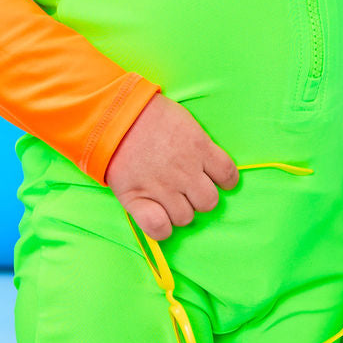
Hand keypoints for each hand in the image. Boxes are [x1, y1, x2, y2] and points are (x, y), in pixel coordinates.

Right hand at [104, 93, 238, 241]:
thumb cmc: (149, 113)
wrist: (114, 115)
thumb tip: (207, 160)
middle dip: (200, 198)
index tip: (215, 180)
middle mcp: (185, 171)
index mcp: (199, 148)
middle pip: (209, 202)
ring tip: (167, 199)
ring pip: (185, 218)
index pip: (228, 175)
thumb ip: (199, 143)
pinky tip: (157, 216)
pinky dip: (161, 228)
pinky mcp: (138, 199)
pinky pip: (159, 228)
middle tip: (187, 190)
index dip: (225, 181)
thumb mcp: (184, 120)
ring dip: (179, 212)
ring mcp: (162, 187)